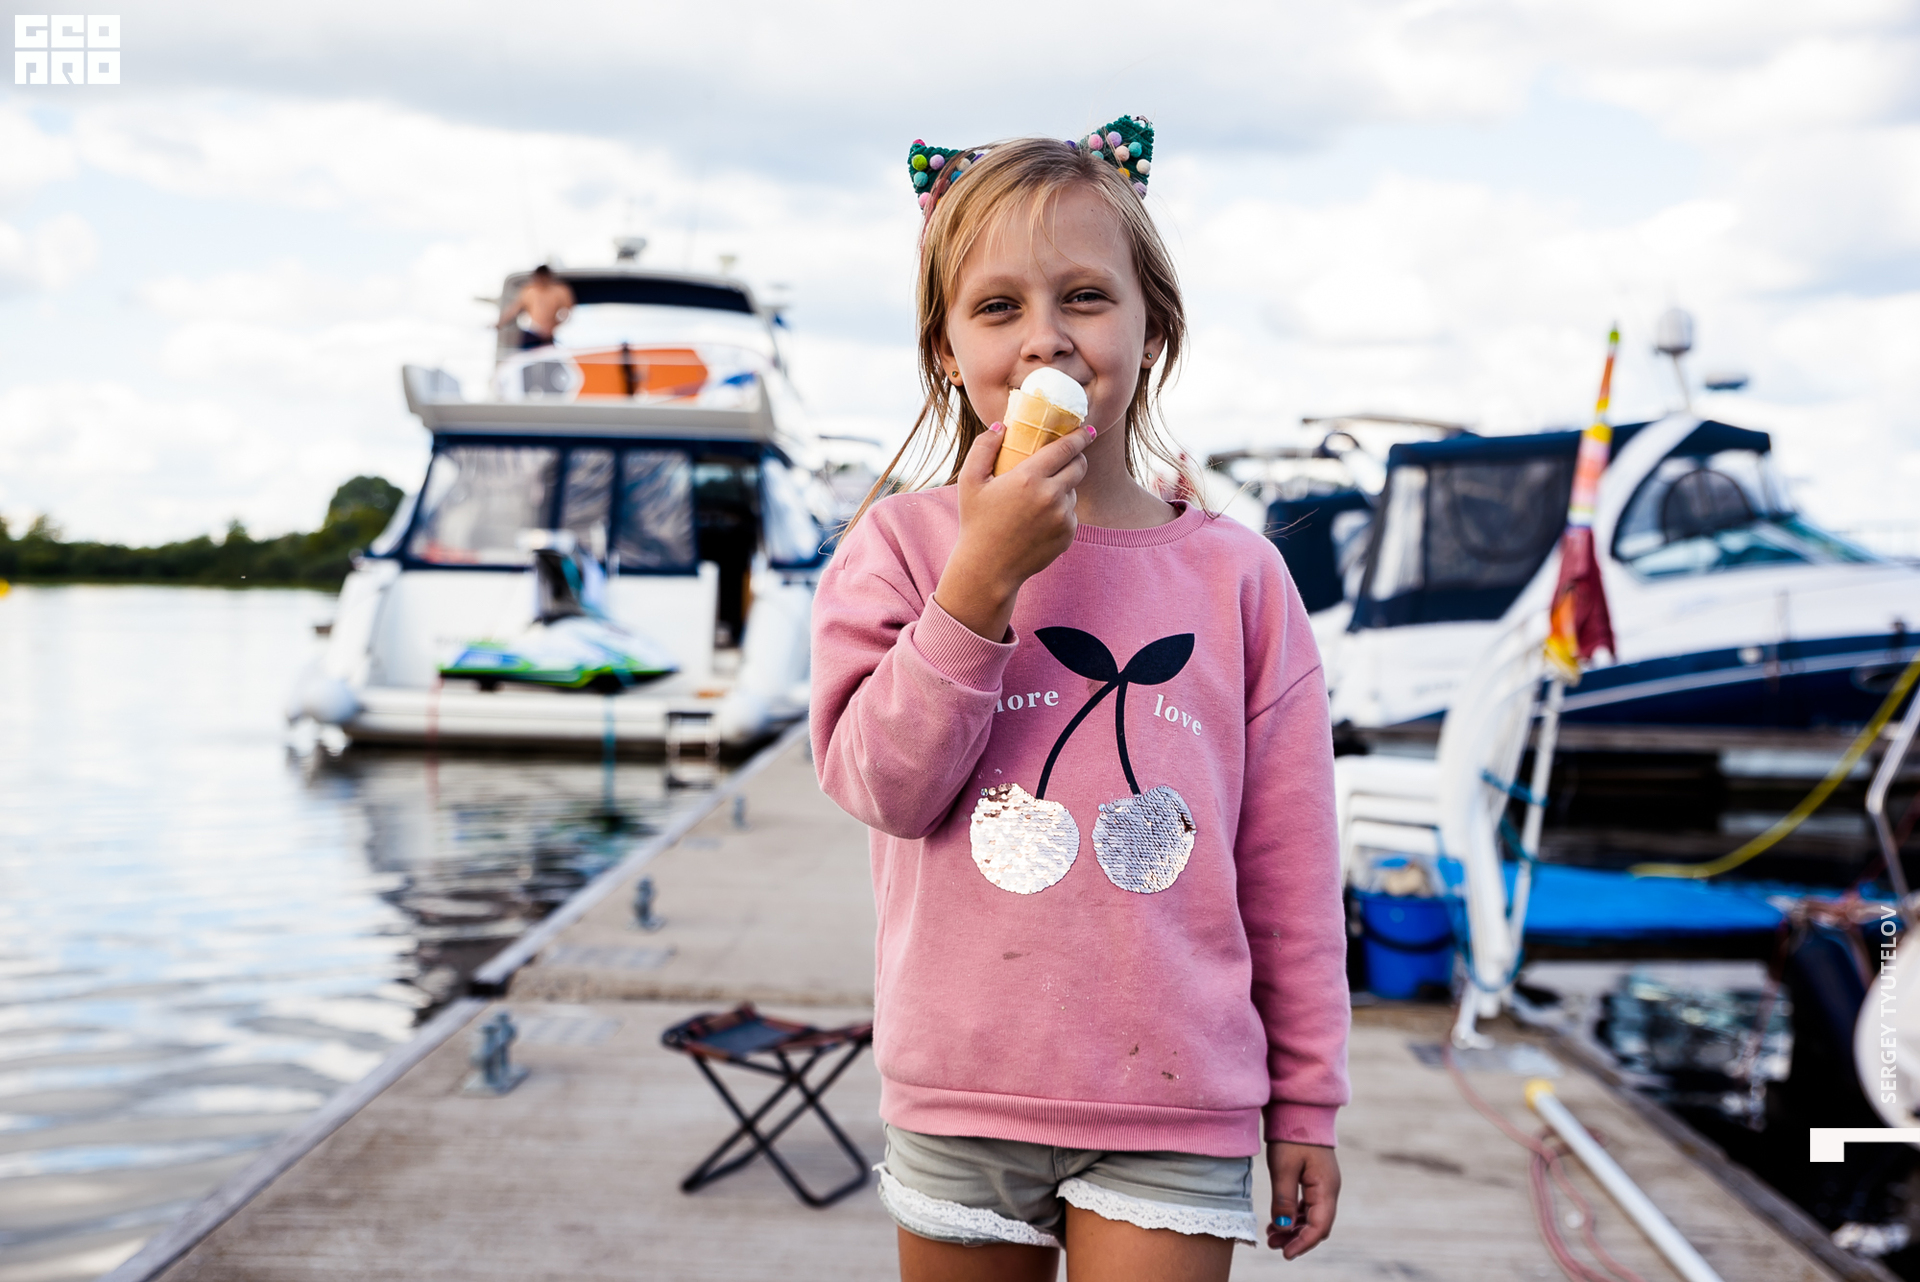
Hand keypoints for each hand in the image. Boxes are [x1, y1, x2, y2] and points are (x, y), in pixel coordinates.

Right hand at [932, 423, 1092, 640]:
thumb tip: (1002, 426)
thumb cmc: (976, 522)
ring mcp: (1063, 517)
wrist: (988, 569)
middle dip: (1076, 458)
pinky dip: (1061, 512)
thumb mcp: (969, 481)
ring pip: (1073, 491)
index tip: (1085, 430)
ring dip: (1064, 487)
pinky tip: (1040, 520)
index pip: (1066, 448)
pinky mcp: (1068, 535)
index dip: (1079, 436)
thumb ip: (983, 447)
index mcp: (1029, 477)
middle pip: (1079, 466)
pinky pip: (1071, 514)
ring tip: (1039, 497)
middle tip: (1065, 458)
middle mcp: (1051, 496)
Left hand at [1267, 1141, 1338, 1258]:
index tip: (1286, 1253)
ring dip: (1293, 1228)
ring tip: (1271, 1236)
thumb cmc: (1292, 1136)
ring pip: (1311, 1216)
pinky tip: (1277, 1221)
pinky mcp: (1315, 1179)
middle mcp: (1329, 1189)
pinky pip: (1307, 1205)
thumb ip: (1283, 1199)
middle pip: (1317, 1225)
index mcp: (1326, 1188)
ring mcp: (1323, 1184)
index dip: (1303, 1243)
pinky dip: (1293, 1215)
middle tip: (1273, 1245)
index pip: (1319, 1226)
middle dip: (1297, 1238)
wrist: (1298, 1108)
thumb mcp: (1283, 1168)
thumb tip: (1282, 1227)